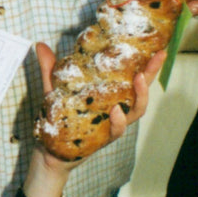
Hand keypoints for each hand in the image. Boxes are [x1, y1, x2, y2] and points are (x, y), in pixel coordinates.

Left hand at [32, 40, 161, 163]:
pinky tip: (116, 111)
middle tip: (157, 56)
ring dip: (141, 95)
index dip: (146, 63)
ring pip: (136, 110)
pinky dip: (118, 121)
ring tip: (139, 79)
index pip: (132, 76)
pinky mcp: (104, 138)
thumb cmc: (58, 118)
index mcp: (110, 93)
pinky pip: (117, 130)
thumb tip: (39, 45)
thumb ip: (49, 69)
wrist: (49, 151)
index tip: (157, 46)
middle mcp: (116, 107)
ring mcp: (112, 123)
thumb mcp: (53, 90)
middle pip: (141, 90)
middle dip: (152, 73)